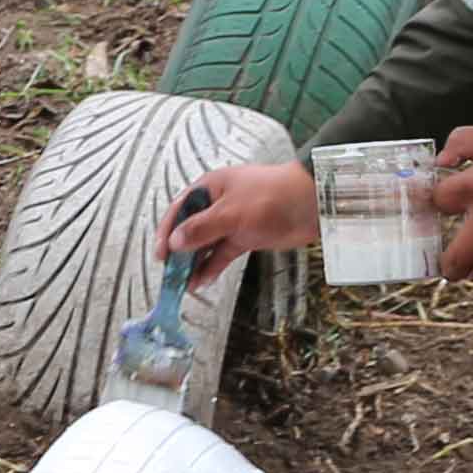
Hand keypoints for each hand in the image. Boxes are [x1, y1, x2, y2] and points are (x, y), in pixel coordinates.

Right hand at [159, 162, 318, 268]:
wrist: (310, 204)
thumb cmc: (271, 197)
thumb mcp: (230, 213)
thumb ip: (201, 229)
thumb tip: (174, 242)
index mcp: (209, 189)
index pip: (179, 211)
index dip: (167, 232)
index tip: (161, 253)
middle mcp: (217, 205)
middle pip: (191, 229)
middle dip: (180, 251)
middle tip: (171, 272)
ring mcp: (232, 222)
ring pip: (206, 244)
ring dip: (195, 263)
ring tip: (184, 283)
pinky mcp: (246, 237)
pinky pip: (223, 254)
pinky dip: (212, 266)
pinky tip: (203, 280)